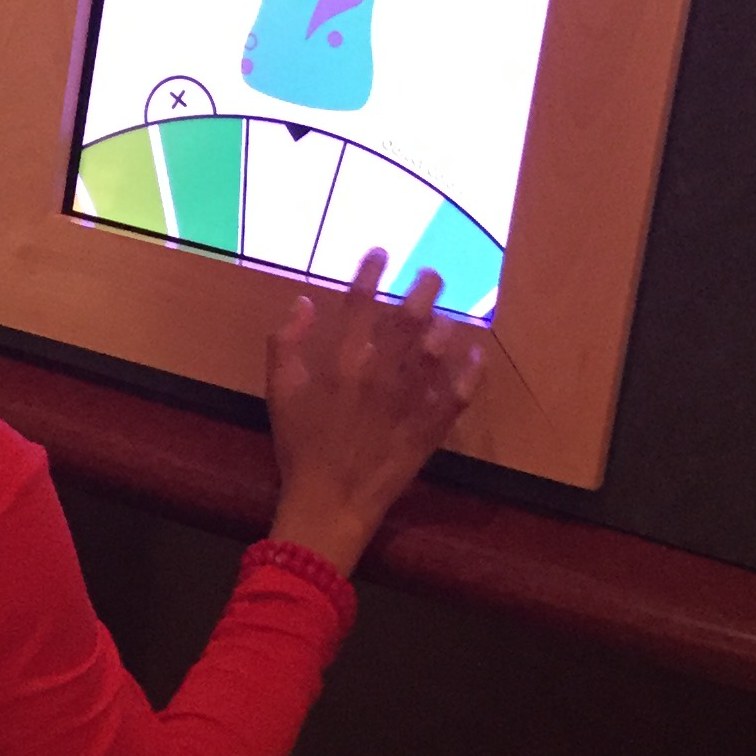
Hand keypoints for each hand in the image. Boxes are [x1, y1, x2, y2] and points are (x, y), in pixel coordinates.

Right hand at [263, 253, 485, 579]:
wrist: (330, 502)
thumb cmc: (300, 448)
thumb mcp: (279, 394)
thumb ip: (286, 344)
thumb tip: (302, 302)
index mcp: (343, 362)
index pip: (360, 303)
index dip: (371, 272)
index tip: (381, 253)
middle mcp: (381, 373)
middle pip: (409, 318)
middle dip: (424, 289)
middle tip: (432, 274)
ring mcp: (410, 400)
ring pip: (436, 349)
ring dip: (445, 324)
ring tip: (447, 313)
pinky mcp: (431, 426)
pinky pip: (459, 393)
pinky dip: (471, 371)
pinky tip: (476, 354)